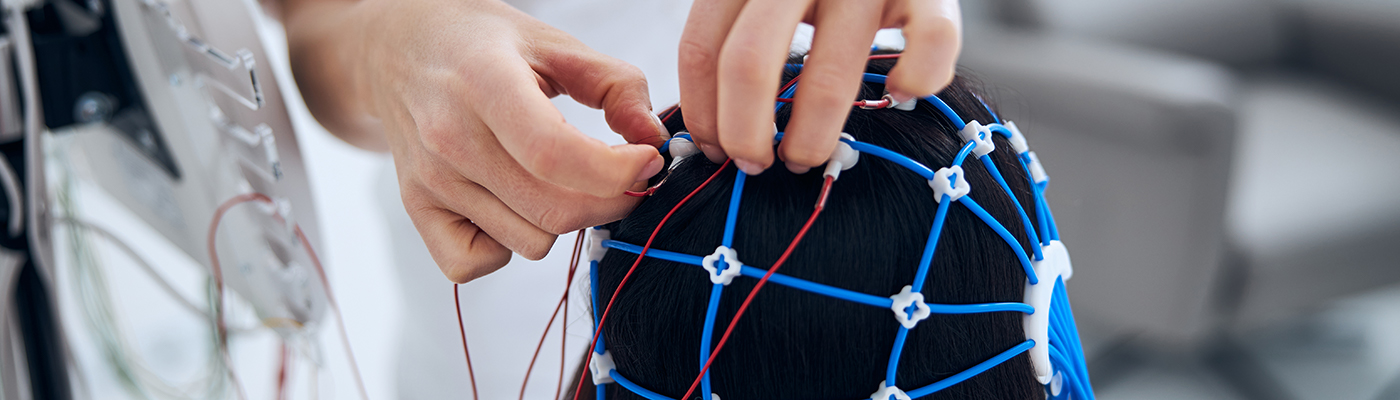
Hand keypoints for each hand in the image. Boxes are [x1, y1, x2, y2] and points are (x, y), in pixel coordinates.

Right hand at [284, 0, 667, 281]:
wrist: (395, 51)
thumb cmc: (477, 44)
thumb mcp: (552, 41)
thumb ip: (615, 84)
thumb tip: (653, 140)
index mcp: (483, 82)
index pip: (554, 154)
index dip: (616, 170)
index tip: (647, 160)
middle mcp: (449, 137)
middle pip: (553, 210)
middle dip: (609, 200)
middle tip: (622, 174)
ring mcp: (430, 181)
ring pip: (530, 240)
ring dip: (562, 218)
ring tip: (555, 176)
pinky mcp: (418, 211)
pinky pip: (478, 264)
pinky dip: (508, 246)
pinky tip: (514, 202)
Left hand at [678, 0, 961, 174]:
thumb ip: (737, 33)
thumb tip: (711, 128)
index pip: (702, 46)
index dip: (702, 110)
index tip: (715, 150)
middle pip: (749, 63)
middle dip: (745, 132)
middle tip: (755, 166)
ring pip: (829, 77)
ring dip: (812, 136)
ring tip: (807, 158)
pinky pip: (930, 43)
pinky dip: (916, 79)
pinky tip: (900, 95)